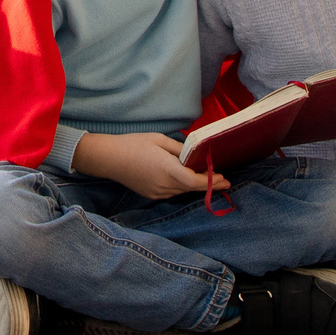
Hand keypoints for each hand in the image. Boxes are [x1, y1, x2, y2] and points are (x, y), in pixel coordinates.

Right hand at [71, 130, 212, 200]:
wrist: (110, 158)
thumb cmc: (134, 144)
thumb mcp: (160, 140)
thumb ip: (179, 149)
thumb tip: (193, 154)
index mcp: (168, 169)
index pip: (195, 182)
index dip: (211, 181)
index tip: (223, 177)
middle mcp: (165, 185)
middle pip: (192, 188)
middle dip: (210, 185)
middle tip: (225, 182)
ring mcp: (158, 192)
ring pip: (182, 191)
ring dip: (195, 186)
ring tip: (209, 179)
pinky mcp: (151, 194)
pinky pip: (172, 192)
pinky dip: (182, 187)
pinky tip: (186, 180)